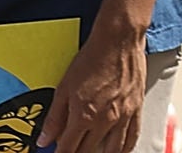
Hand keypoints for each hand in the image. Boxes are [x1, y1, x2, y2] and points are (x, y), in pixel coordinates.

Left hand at [37, 21, 141, 152]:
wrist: (119, 40)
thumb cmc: (93, 59)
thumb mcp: (64, 88)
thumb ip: (54, 118)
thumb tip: (44, 139)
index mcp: (84, 116)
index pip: (67, 149)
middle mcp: (105, 120)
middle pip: (88, 152)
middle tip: (72, 150)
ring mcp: (123, 115)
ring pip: (112, 150)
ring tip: (92, 152)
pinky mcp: (137, 108)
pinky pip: (132, 137)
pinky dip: (124, 149)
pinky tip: (118, 151)